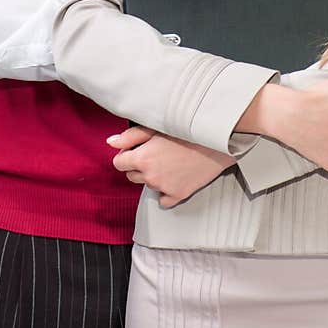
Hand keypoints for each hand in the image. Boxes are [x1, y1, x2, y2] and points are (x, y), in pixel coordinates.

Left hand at [107, 125, 235, 208]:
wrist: (216, 142)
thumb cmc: (186, 131)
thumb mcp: (155, 127)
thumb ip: (130, 136)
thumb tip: (111, 143)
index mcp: (141, 158)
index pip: (119, 163)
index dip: (126, 156)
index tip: (137, 150)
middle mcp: (149, 176)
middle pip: (132, 176)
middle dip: (139, 166)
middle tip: (157, 154)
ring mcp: (164, 187)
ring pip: (148, 185)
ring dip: (154, 176)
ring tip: (171, 161)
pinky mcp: (178, 195)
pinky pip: (163, 199)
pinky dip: (167, 191)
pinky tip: (176, 176)